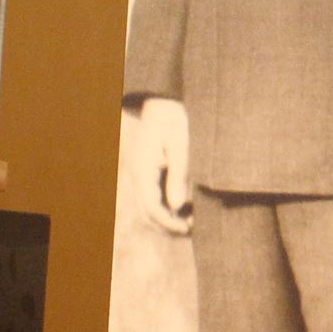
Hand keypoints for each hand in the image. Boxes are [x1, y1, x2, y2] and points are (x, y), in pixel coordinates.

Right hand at [123, 96, 192, 235]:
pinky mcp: (150, 173)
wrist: (163, 101)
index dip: (168, 223)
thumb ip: (178, 175)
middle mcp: (139, 176)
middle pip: (148, 213)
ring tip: (193, 221)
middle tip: (192, 230)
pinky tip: (188, 207)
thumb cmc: (173, 119)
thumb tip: (177, 206)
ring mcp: (143, 175)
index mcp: (143, 170)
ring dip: (168, 218)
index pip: (151, 207)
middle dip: (168, 226)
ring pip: (151, 208)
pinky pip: (156, 197)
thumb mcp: (180, 145)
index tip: (187, 228)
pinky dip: (169, 207)